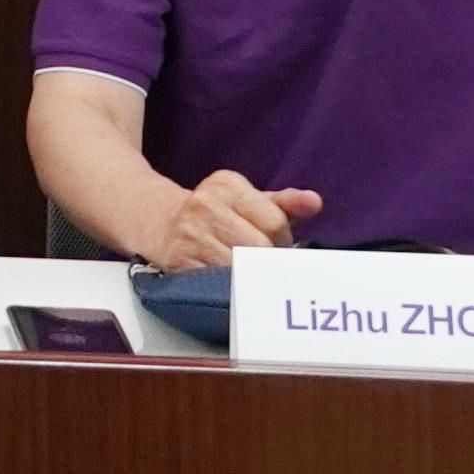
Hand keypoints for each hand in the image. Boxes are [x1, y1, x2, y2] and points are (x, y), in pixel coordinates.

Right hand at [135, 174, 324, 271]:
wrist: (158, 222)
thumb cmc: (214, 214)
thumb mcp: (247, 200)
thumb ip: (283, 203)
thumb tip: (315, 202)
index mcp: (227, 184)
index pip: (275, 222)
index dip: (281, 241)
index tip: (273, 245)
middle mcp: (205, 204)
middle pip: (260, 248)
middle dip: (267, 261)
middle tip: (263, 264)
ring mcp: (190, 234)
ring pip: (241, 268)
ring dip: (251, 278)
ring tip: (247, 273)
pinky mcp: (179, 262)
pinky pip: (219, 284)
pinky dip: (231, 289)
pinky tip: (230, 283)